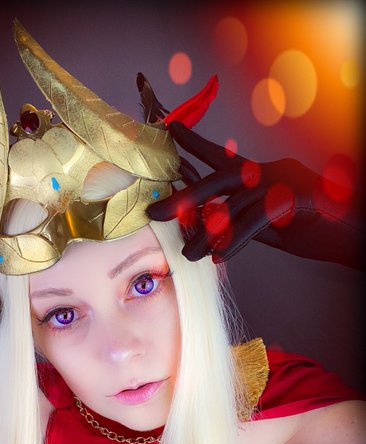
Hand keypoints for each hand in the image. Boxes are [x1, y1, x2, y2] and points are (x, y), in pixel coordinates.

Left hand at [148, 121, 363, 270]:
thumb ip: (241, 221)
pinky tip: (220, 255)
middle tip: (155, 212)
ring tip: (188, 254)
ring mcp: (284, 180)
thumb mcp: (269, 227)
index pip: (223, 158)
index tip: (171, 130)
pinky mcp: (296, 197)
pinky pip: (258, 218)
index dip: (195, 144)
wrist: (351, 234)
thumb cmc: (312, 229)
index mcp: (262, 174)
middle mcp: (270, 170)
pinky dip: (237, 238)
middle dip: (185, 196)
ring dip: (208, 232)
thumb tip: (209, 227)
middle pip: (220, 179)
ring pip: (235, 203)